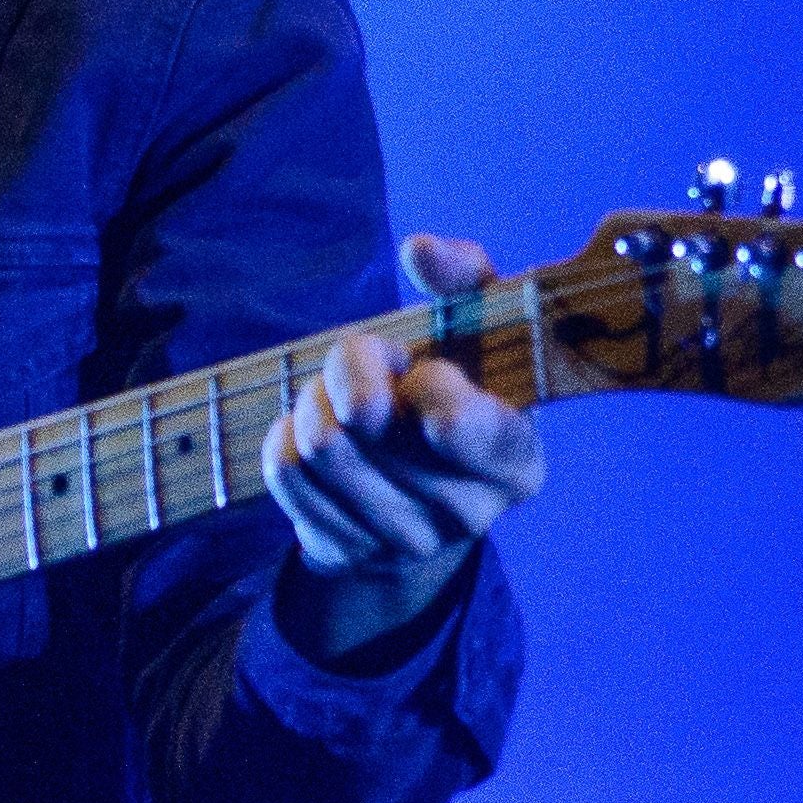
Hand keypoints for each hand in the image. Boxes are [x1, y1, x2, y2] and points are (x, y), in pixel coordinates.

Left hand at [262, 232, 543, 647]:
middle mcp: (470, 513)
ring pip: (320, 446)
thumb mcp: (476, 329)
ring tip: (338, 401)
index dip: (426, 388)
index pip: (460, 427)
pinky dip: (286, 436)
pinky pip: (286, 473)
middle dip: (353, 373)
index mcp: (516, 458)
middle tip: (369, 373)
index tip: (423, 374)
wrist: (421, 490)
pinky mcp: (347, 553)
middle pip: (365, 422)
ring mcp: (405, 543)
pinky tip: (312, 434)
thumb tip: (420, 249)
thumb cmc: (455, 387)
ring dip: (315, 402)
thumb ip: (464, 278)